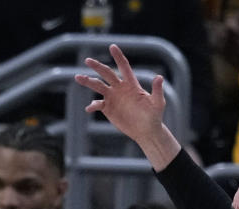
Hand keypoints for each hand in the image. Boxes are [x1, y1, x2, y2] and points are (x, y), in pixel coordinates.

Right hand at [73, 44, 180, 169]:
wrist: (146, 131)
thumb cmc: (154, 116)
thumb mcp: (158, 103)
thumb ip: (157, 90)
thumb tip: (159, 77)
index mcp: (132, 84)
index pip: (124, 67)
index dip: (118, 57)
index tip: (112, 46)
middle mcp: (120, 88)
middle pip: (107, 74)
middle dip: (97, 66)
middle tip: (88, 60)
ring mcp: (112, 98)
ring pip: (98, 86)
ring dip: (88, 82)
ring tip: (78, 78)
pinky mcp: (108, 108)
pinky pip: (97, 104)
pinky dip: (92, 105)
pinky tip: (89, 108)